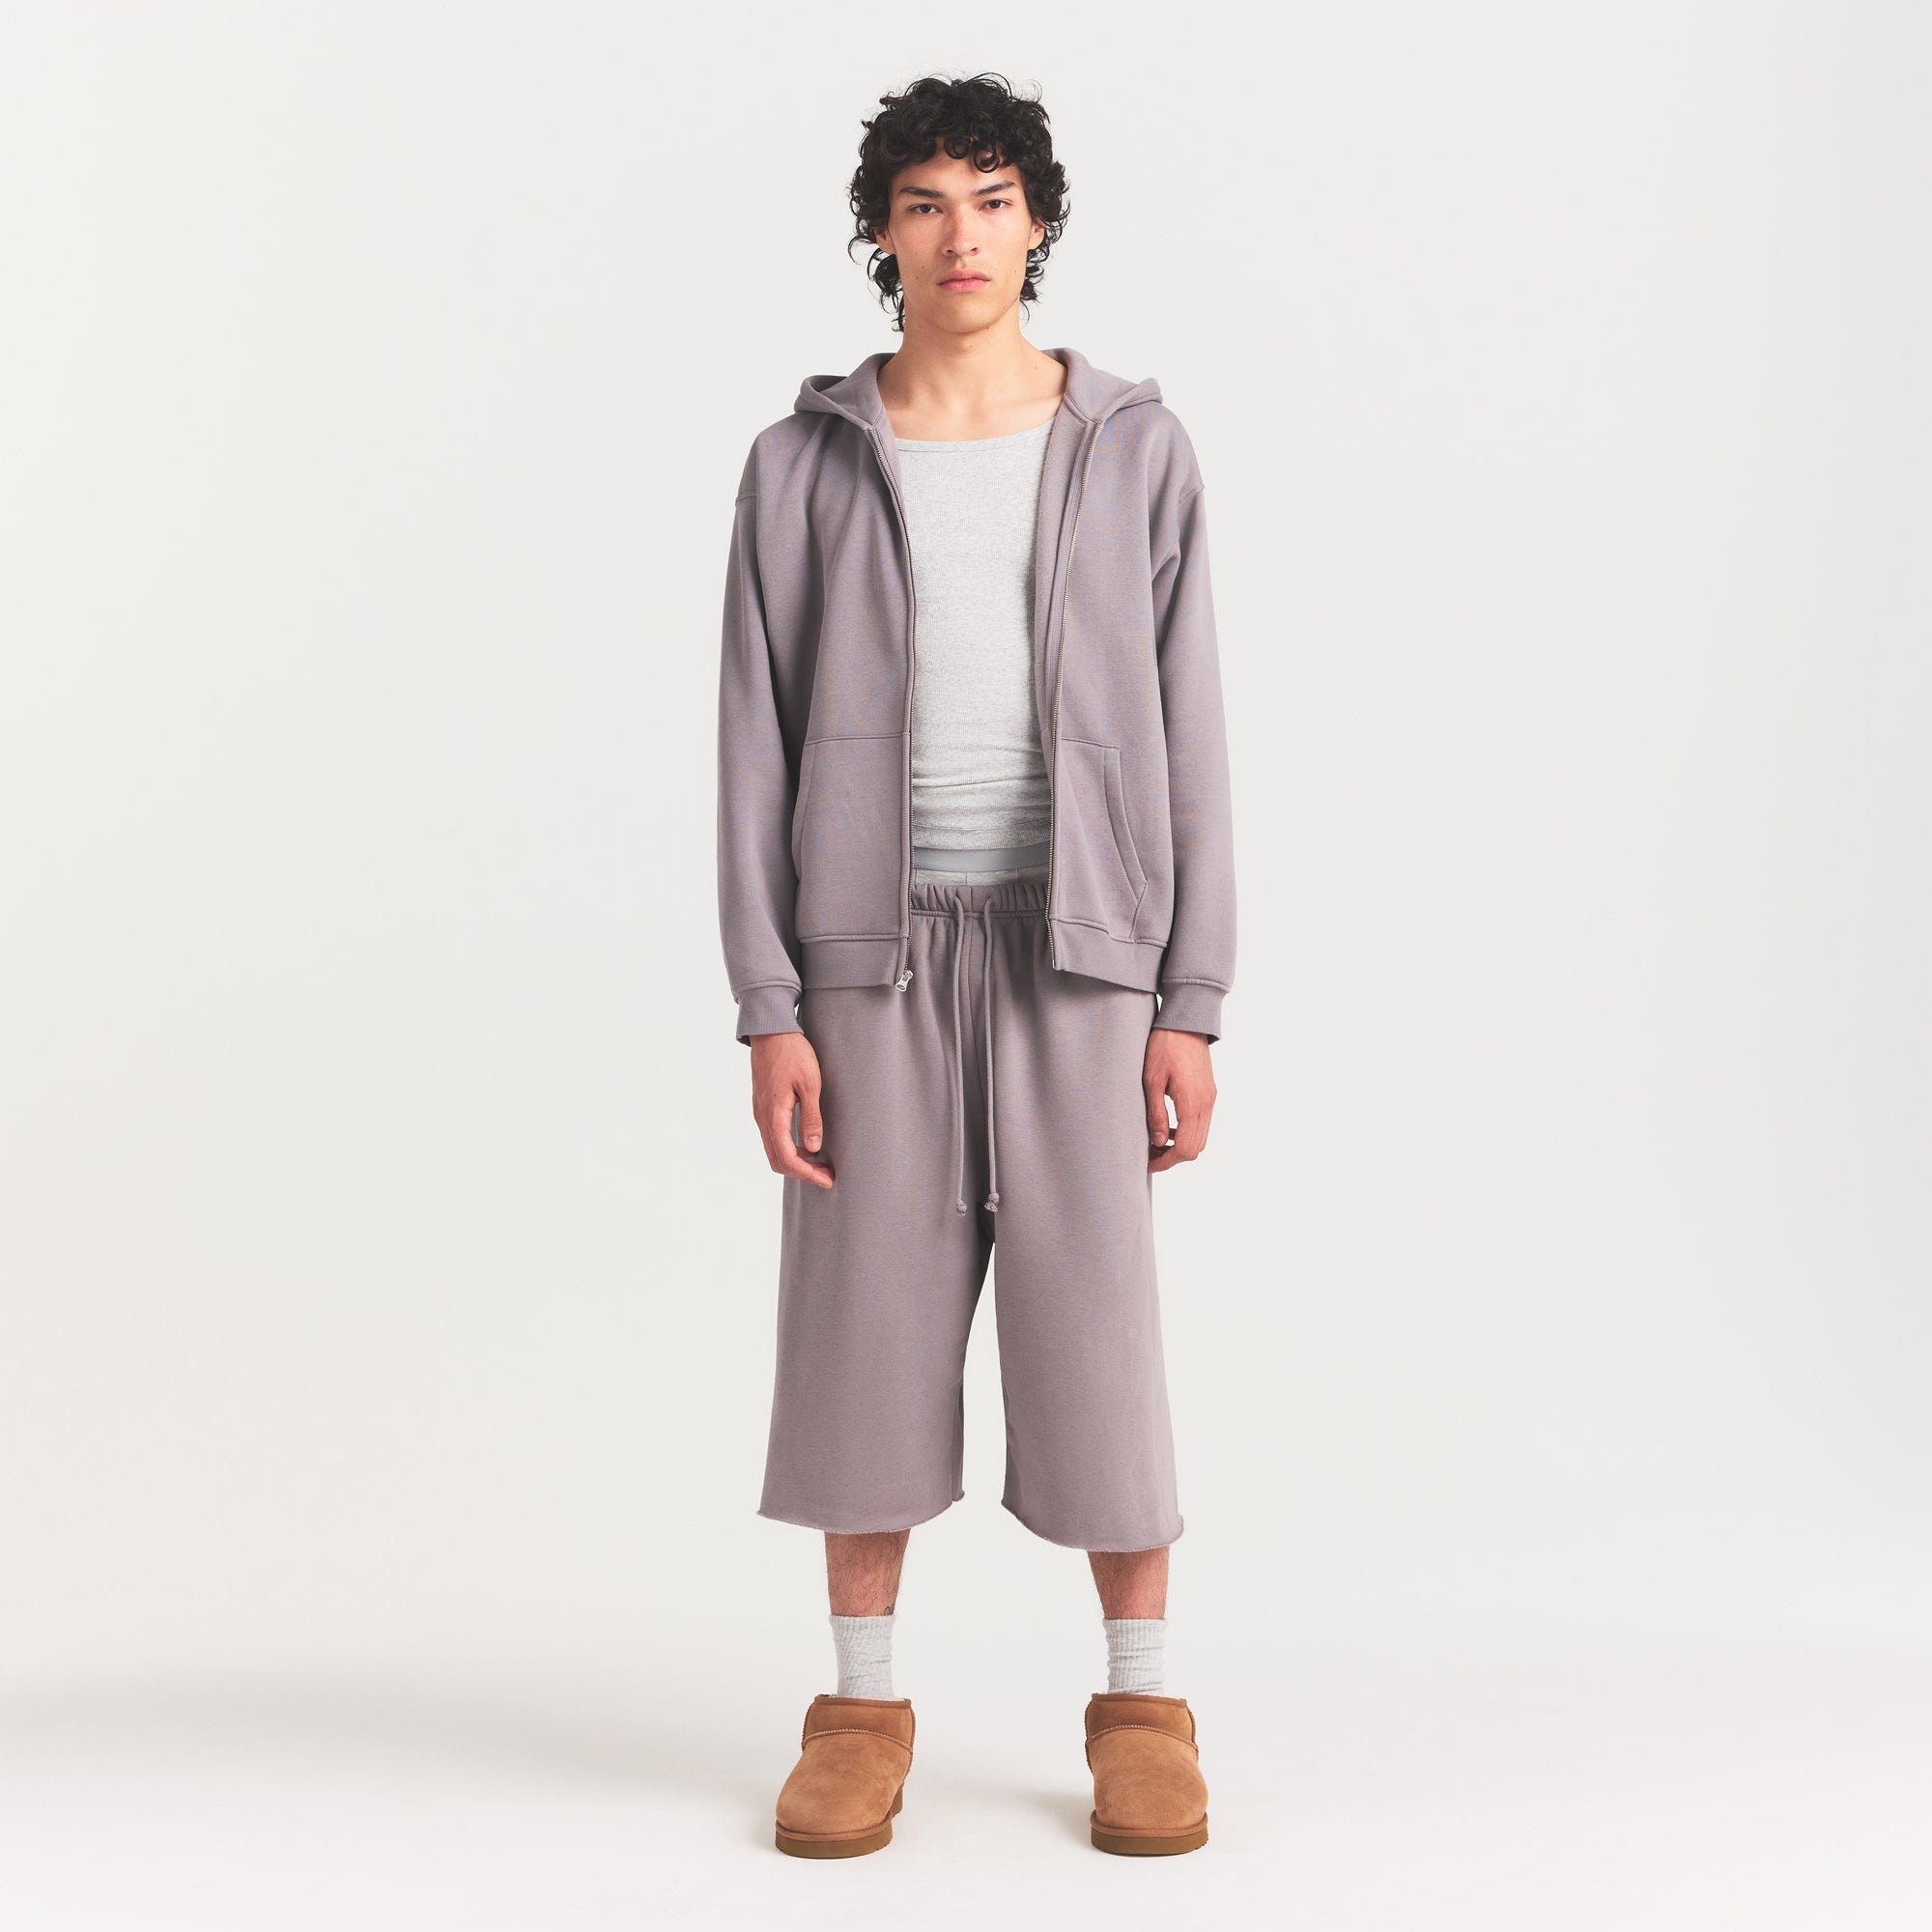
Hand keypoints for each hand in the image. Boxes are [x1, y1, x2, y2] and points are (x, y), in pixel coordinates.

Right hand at [749, 1030, 834, 1186]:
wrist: (771, 1031)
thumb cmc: (793, 1053)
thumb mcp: (810, 1084)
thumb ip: (811, 1118)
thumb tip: (814, 1148)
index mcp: (773, 1114)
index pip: (787, 1157)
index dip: (807, 1173)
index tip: (827, 1179)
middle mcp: (762, 1118)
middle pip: (777, 1160)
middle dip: (802, 1173)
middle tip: (826, 1176)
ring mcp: (760, 1113)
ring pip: (773, 1150)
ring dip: (795, 1162)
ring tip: (820, 1163)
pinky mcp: (763, 1107)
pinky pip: (772, 1137)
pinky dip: (788, 1149)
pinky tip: (807, 1145)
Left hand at [1144, 1027, 1215, 1173]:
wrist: (1186, 1021)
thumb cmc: (1164, 1047)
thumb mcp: (1151, 1081)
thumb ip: (1156, 1114)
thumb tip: (1157, 1142)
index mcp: (1193, 1104)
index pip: (1185, 1149)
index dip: (1166, 1161)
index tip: (1147, 1163)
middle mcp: (1206, 1104)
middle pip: (1195, 1148)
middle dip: (1172, 1157)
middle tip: (1148, 1154)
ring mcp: (1210, 1098)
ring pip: (1200, 1137)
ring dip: (1179, 1145)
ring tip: (1154, 1141)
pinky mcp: (1209, 1092)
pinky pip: (1201, 1122)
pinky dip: (1186, 1131)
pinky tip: (1167, 1125)